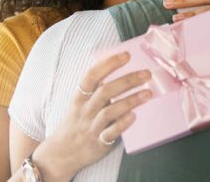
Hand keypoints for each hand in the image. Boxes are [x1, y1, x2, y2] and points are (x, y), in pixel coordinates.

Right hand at [32, 52, 151, 180]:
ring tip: (148, 94)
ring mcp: (91, 127)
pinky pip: (110, 133)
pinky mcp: (98, 143)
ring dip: (130, 101)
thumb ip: (95, 91)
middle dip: (127, 80)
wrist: (61, 153)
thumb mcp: (79, 104)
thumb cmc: (75, 124)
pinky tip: (134, 116)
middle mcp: (85, 111)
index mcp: (80, 98)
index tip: (126, 55)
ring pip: (109, 111)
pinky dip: (122, 124)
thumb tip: (119, 74)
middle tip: (146, 74)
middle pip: (105, 91)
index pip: (92, 76)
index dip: (108, 64)